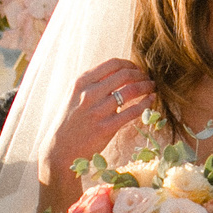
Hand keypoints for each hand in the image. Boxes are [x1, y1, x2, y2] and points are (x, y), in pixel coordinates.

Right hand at [43, 59, 155, 185]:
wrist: (61, 149)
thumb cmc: (71, 121)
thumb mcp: (75, 95)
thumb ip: (94, 83)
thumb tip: (120, 72)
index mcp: (82, 82)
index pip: (113, 64)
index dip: (130, 64)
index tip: (137, 68)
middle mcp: (89, 94)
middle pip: (124, 75)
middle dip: (141, 74)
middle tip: (147, 78)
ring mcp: (98, 111)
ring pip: (131, 91)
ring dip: (146, 86)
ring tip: (152, 87)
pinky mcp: (107, 127)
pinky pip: (133, 111)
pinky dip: (146, 103)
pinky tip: (151, 100)